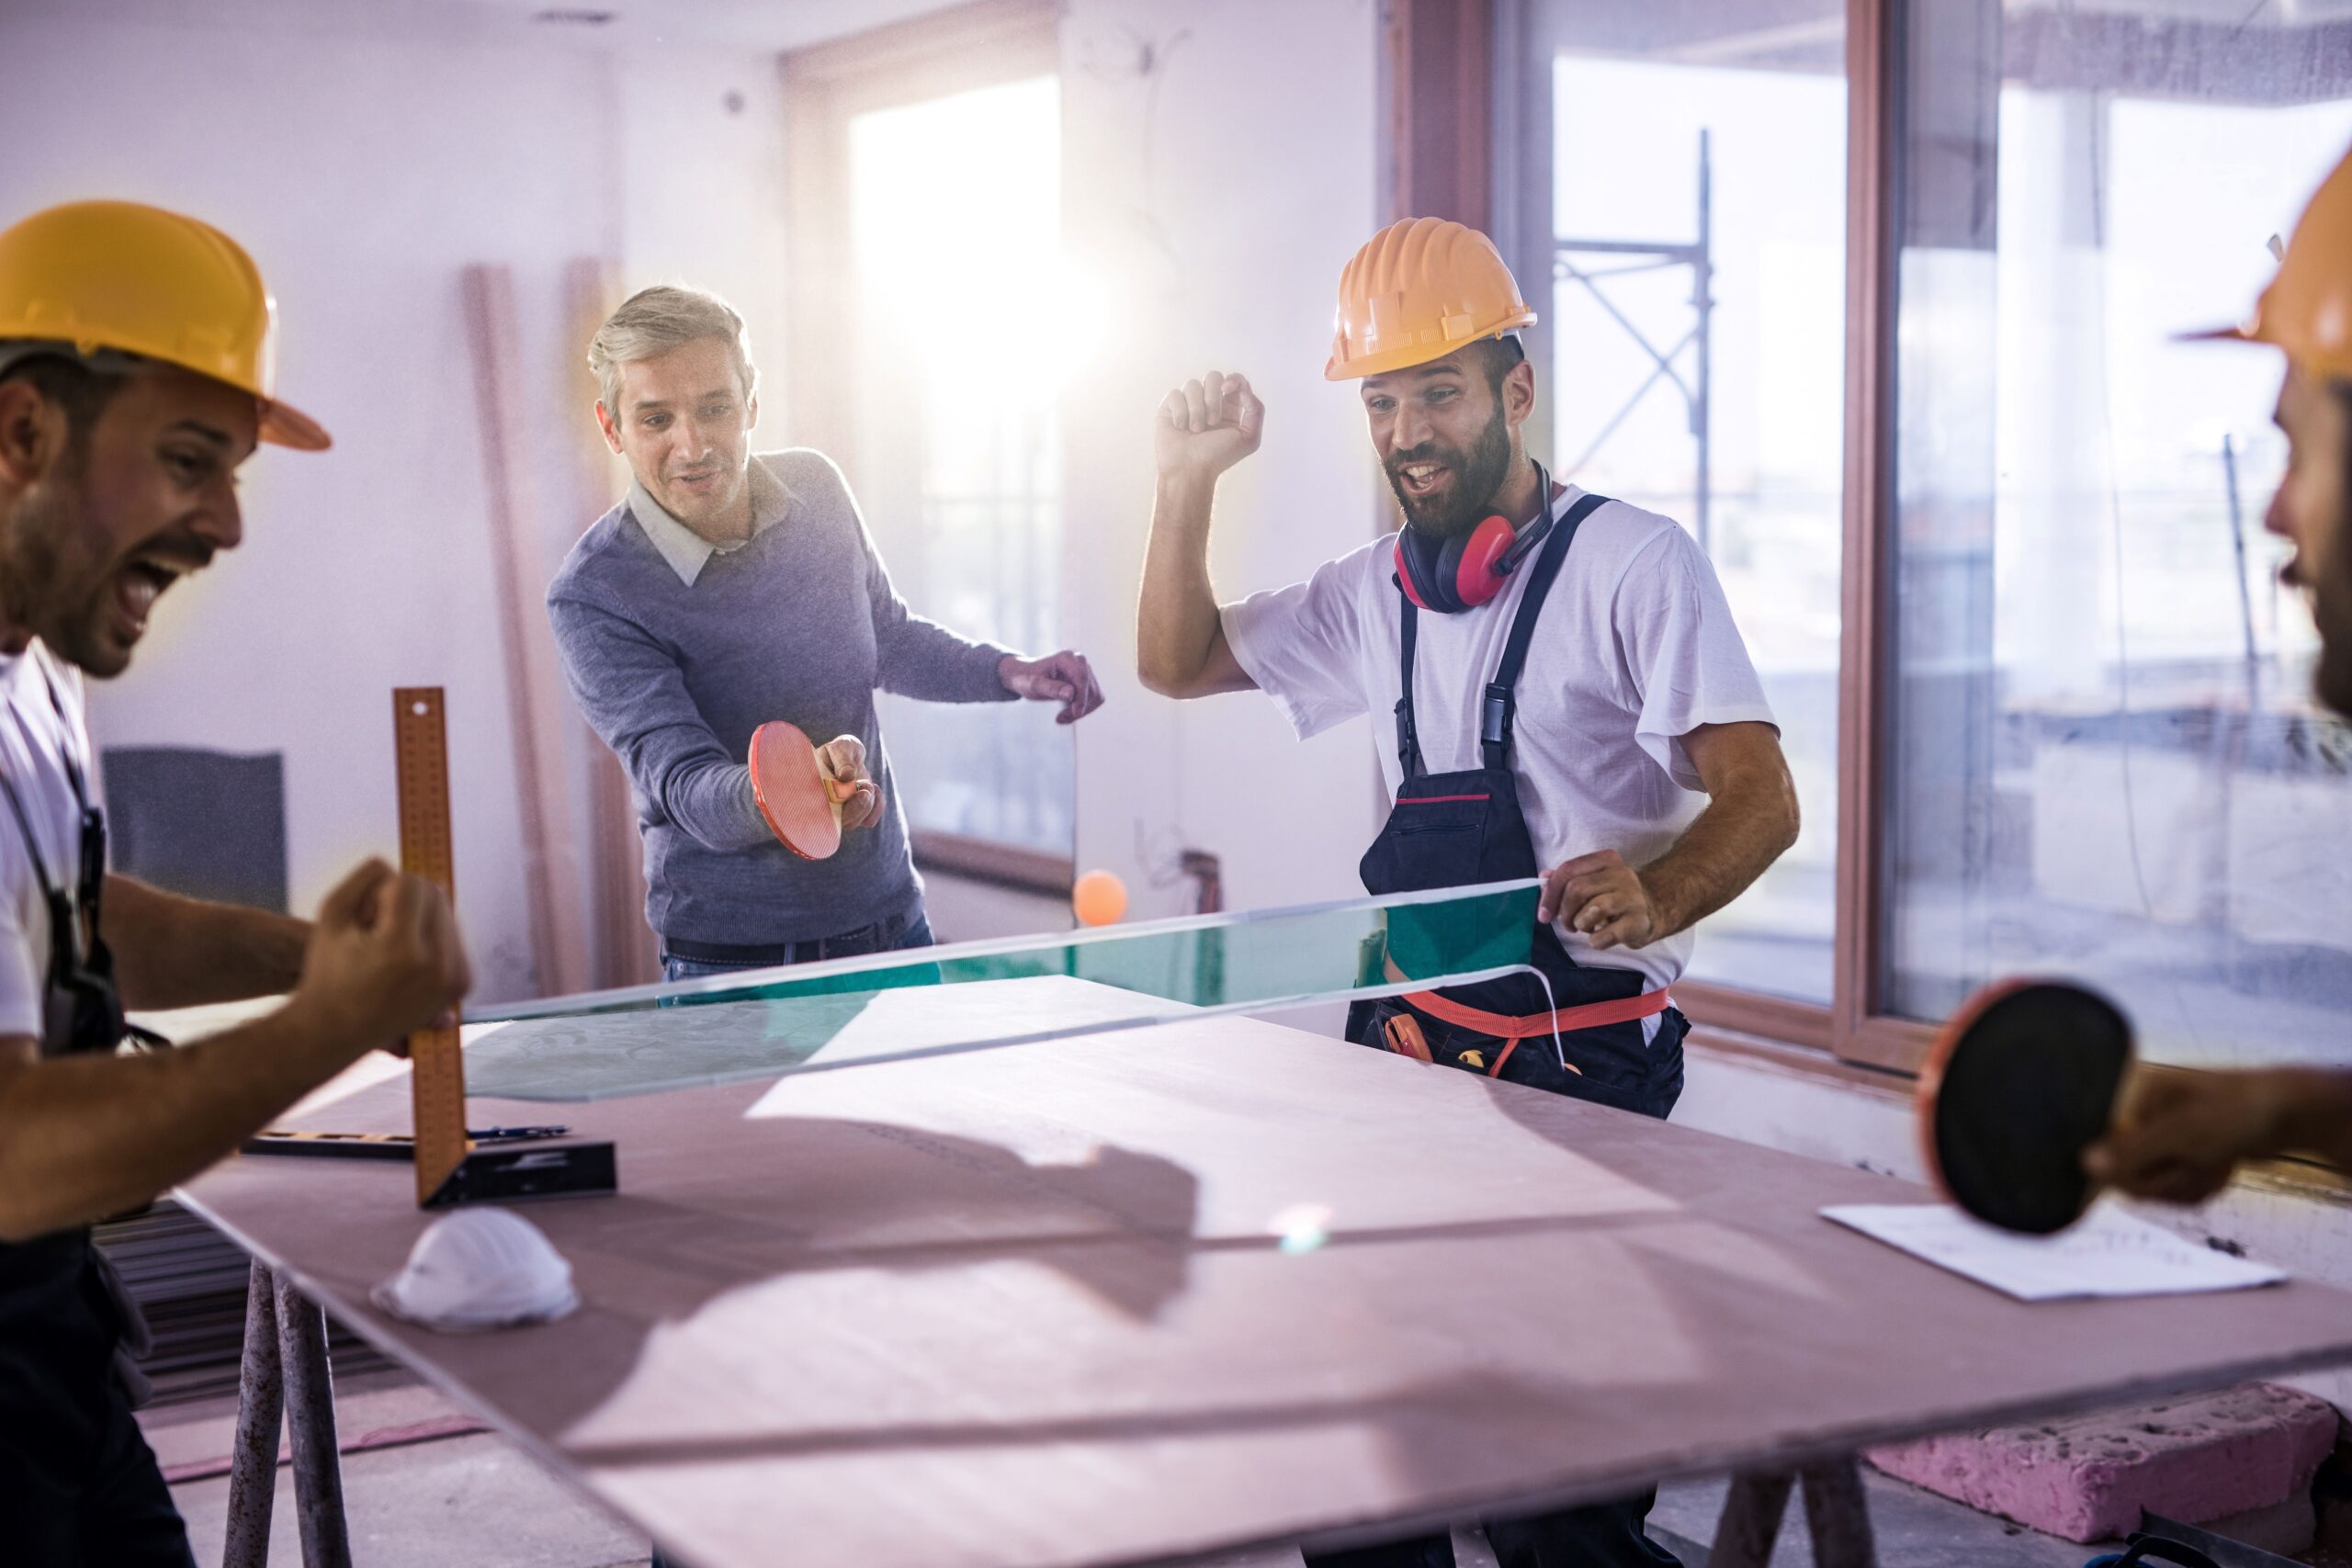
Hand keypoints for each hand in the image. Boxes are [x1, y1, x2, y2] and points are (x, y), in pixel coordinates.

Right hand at [289, 859, 471, 1057]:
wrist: (335, 1030)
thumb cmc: (327, 968)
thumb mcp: (332, 912)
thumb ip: (367, 876)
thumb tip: (408, 865)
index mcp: (402, 947)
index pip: (413, 883)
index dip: (383, 890)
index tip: (365, 915)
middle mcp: (437, 965)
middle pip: (437, 894)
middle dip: (406, 901)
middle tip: (374, 930)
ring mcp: (455, 978)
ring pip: (448, 912)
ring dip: (421, 917)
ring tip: (387, 948)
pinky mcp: (463, 984)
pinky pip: (455, 936)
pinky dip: (432, 936)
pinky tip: (404, 959)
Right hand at [817, 735, 882, 831]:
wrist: (849, 755)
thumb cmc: (841, 750)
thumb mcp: (842, 747)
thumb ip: (842, 758)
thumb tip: (846, 776)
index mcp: (813, 791)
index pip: (819, 812)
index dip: (832, 806)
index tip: (849, 788)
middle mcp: (825, 807)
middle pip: (839, 822)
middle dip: (857, 806)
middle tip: (866, 785)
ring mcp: (841, 813)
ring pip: (855, 821)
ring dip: (867, 804)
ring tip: (868, 783)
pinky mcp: (857, 814)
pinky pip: (869, 821)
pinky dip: (876, 806)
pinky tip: (875, 789)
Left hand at [999, 650, 1105, 723]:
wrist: (1025, 676)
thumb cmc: (1026, 678)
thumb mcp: (1033, 685)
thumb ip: (1051, 688)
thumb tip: (1070, 693)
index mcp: (1067, 658)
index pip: (1082, 678)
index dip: (1081, 698)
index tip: (1075, 714)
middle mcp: (1079, 661)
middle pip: (1091, 689)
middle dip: (1080, 707)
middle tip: (1061, 718)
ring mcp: (1085, 670)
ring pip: (1095, 696)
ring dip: (1082, 710)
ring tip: (1063, 717)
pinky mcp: (1087, 680)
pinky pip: (1094, 698)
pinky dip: (1083, 709)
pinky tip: (1068, 713)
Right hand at [1155, 370, 1263, 482]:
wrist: (1190, 470)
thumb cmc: (1219, 457)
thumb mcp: (1249, 437)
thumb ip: (1256, 410)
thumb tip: (1244, 388)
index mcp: (1230, 406)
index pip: (1235, 379)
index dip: (1233, 379)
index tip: (1227, 389)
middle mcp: (1209, 402)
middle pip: (1213, 376)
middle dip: (1213, 397)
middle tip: (1212, 421)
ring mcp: (1189, 403)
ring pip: (1192, 384)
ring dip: (1196, 410)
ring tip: (1195, 430)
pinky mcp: (1170, 407)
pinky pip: (1175, 394)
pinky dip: (1180, 413)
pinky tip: (1181, 428)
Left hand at [1539, 850, 1660, 950]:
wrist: (1652, 912)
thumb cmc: (1612, 897)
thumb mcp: (1591, 883)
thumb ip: (1566, 880)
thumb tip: (1543, 878)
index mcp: (1605, 859)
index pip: (1567, 870)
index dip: (1549, 894)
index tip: (1543, 915)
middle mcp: (1621, 873)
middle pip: (1576, 890)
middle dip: (1564, 912)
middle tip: (1568, 925)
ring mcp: (1632, 897)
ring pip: (1591, 911)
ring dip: (1581, 925)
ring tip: (1588, 927)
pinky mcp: (1639, 921)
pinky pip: (1605, 935)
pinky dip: (1596, 941)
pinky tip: (1601, 937)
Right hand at [2083, 1070, 2294, 1204]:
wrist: (2294, 1114)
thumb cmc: (2234, 1113)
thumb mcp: (2181, 1133)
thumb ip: (2131, 1151)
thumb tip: (2083, 1164)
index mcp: (2132, 1097)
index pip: (2102, 1146)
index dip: (2128, 1170)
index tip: (2160, 1171)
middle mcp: (2142, 1115)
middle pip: (2128, 1172)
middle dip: (2166, 1179)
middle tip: (2195, 1165)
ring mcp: (2166, 1135)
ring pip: (2155, 1183)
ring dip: (2187, 1183)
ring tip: (2215, 1165)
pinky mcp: (2186, 1151)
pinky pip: (2176, 1182)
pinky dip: (2199, 1183)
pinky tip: (2220, 1169)